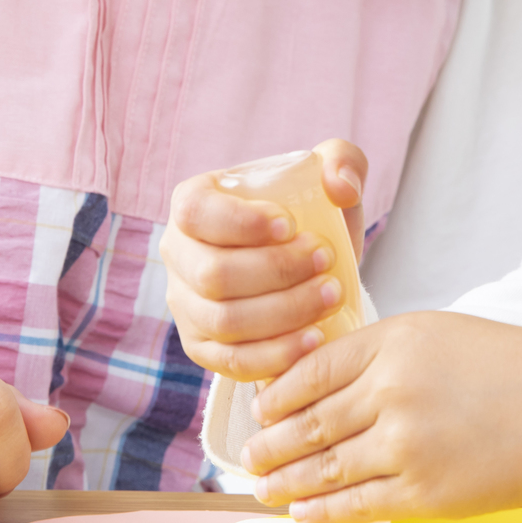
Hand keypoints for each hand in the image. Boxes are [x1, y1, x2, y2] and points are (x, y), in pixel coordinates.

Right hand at [161, 139, 366, 380]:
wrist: (311, 269)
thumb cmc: (312, 216)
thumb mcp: (331, 176)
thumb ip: (343, 161)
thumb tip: (338, 186)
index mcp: (193, 204)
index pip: (197, 213)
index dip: (241, 223)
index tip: (291, 225)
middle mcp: (178, 255)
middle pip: (213, 275)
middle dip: (276, 271)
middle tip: (324, 260)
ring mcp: (186, 305)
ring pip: (223, 321)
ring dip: (283, 312)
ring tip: (330, 296)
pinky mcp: (204, 347)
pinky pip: (231, 361)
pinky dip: (276, 354)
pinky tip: (315, 338)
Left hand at [237, 312, 521, 522]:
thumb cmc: (513, 368)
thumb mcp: (440, 334)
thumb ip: (383, 353)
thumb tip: (325, 381)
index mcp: (393, 343)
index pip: (310, 370)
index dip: (276, 394)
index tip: (260, 408)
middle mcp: (391, 391)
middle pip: (307, 422)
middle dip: (269, 444)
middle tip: (249, 455)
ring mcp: (405, 444)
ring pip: (324, 468)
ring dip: (285, 481)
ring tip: (263, 487)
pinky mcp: (423, 491)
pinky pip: (356, 504)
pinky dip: (321, 510)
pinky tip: (303, 511)